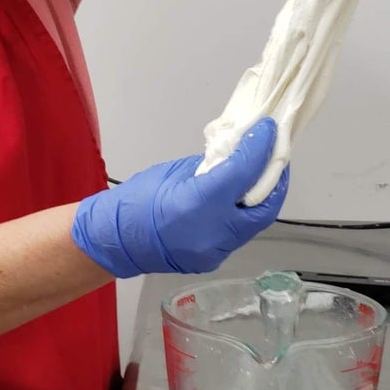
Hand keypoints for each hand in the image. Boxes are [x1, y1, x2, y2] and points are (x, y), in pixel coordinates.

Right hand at [71, 121, 288, 279]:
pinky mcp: (213, 259)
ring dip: (262, 197)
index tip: (269, 129)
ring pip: (254, 223)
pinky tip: (241, 198)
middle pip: (263, 205)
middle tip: (275, 154)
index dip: (261, 148)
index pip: (244, 171)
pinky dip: (244, 214)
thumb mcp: (175, 172)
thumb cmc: (136, 200)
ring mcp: (215, 251)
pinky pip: (238, 234)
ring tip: (262, 174)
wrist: (114, 240)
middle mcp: (213, 232)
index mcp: (199, 203)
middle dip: (275, 178)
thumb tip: (238, 155)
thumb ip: (211, 166)